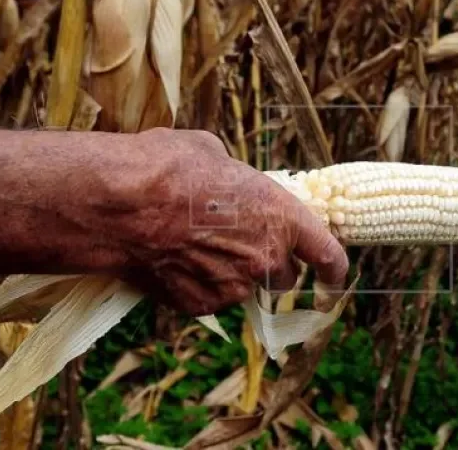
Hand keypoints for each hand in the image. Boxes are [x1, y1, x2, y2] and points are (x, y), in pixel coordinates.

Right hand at [109, 128, 348, 315]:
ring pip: (244, 288)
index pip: (328, 254)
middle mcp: (266, 259)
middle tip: (240, 244)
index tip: (334, 275)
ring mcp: (234, 287)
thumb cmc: (169, 167)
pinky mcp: (201, 304)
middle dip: (270, 265)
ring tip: (195, 247)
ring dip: (232, 275)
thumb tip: (228, 179)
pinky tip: (174, 261)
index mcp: (282, 217)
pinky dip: (199, 285)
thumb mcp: (212, 154)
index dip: (334, 268)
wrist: (123, 205)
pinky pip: (210, 298)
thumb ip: (236, 177)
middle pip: (283, 277)